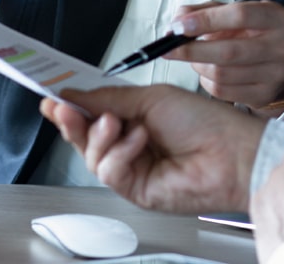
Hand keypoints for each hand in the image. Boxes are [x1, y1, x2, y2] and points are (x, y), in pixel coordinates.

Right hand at [40, 85, 265, 213]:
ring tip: (115, 122)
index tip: (52, 95)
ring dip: (99, 136)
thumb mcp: (151, 98)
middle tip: (60, 107)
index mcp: (135, 117)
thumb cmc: (204, 122)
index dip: (71, 106)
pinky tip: (138, 141)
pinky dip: (119, 153)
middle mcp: (131, 144)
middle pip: (86, 138)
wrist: (231, 153)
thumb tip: (74, 95)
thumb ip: (109, 98)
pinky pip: (110, 171)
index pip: (94, 113)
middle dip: (72, 121)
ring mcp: (133, 168)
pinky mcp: (136, 189)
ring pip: (92, 156)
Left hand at [169, 0, 283, 109]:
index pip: (240, 15)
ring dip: (198, 66)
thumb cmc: (250, 34)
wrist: (274, 64)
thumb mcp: (233, 14)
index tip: (180, 26)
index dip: (206, 20)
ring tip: (195, 58)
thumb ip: (205, 11)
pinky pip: (223, 91)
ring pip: (222, 74)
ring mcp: (275, 73)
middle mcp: (281, 45)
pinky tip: (207, 73)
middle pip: (229, 51)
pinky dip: (206, 82)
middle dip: (192, 50)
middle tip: (170, 48)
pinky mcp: (264, 95)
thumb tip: (179, 19)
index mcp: (275, 17)